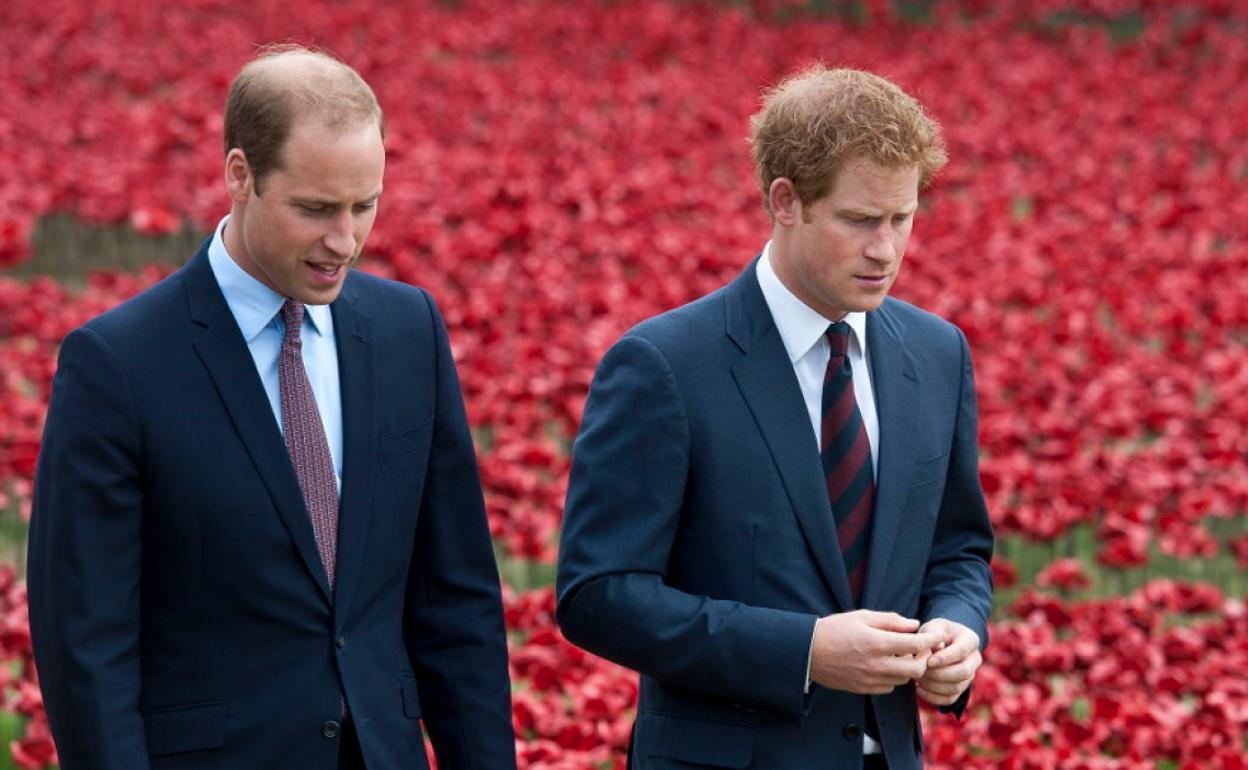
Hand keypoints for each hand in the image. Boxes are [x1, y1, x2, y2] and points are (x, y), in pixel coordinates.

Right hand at [809, 610, 942, 694]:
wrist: (807, 652)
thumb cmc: (834, 629)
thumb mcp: (862, 616)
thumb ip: (890, 620)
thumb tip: (914, 625)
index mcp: (877, 642)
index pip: (916, 644)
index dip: (930, 640)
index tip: (935, 636)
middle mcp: (876, 664)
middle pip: (916, 669)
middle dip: (923, 658)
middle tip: (920, 648)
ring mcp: (870, 679)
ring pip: (904, 679)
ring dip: (908, 668)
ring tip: (902, 655)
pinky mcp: (864, 689)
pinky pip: (889, 687)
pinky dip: (893, 677)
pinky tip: (886, 666)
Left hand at [915, 618, 981, 706]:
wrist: (940, 641)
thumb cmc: (935, 632)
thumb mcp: (933, 627)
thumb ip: (932, 635)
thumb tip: (934, 651)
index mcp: (970, 639)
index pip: (962, 651)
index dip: (945, 658)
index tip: (929, 662)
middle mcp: (974, 659)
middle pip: (963, 672)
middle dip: (939, 674)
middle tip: (920, 672)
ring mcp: (970, 676)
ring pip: (956, 687)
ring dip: (934, 686)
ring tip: (917, 679)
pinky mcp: (960, 688)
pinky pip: (950, 699)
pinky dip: (933, 697)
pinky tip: (919, 689)